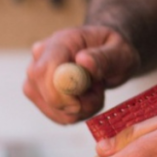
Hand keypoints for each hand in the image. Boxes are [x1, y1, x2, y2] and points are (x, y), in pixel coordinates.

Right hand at [23, 25, 137, 124]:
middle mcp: (41, 57)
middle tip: (98, 92)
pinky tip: (87, 99)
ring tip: (95, 91)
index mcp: (61, 41)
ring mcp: (36, 76)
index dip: (58, 92)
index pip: (43, 70)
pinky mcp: (40, 94)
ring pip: (50, 107)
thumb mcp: (120, 51)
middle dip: (74, 104)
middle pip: (40, 91)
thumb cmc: (114, 50)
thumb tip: (83, 61)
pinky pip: (56, 115)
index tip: (80, 103)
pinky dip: (76, 114)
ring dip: (79, 110)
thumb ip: (104, 57)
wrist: (109, 54)